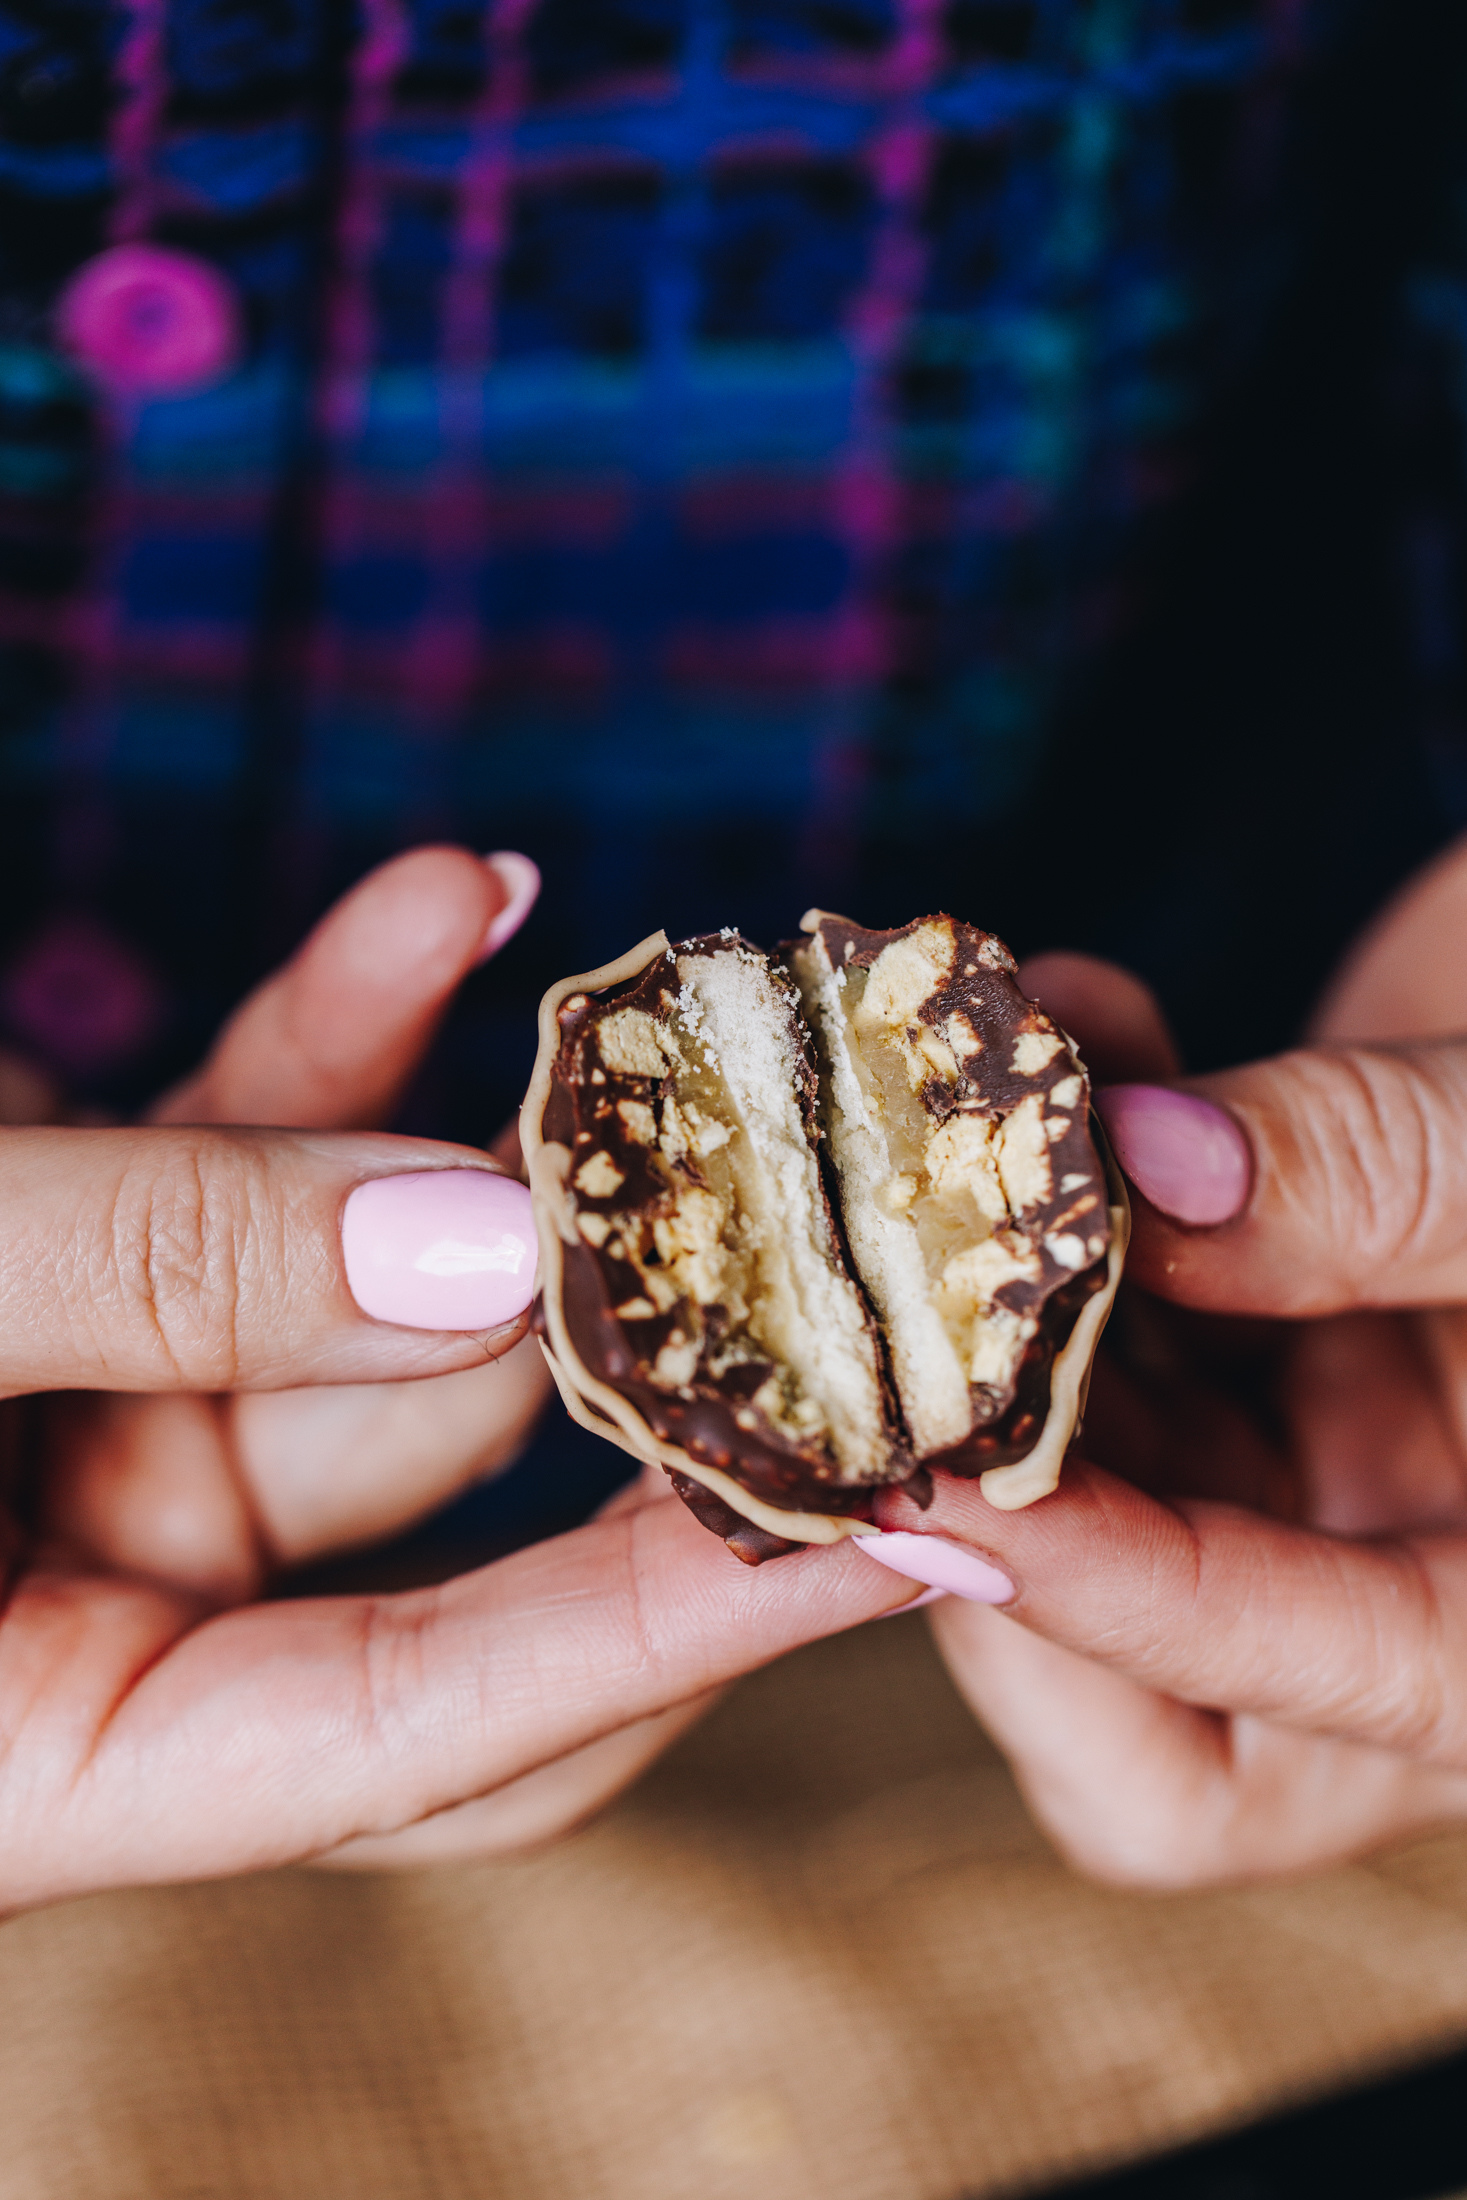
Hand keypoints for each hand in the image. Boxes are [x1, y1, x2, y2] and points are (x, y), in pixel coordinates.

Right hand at [0, 848, 920, 1910]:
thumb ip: (148, 1279)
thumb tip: (488, 1245)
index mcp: (53, 1755)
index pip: (422, 1728)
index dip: (669, 1632)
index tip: (916, 1535)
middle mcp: (99, 1616)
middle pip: (431, 1517)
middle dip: (603, 1351)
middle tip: (812, 1225)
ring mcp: (92, 1439)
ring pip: (356, 1313)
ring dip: (478, 1152)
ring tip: (628, 1001)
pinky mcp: (65, 1279)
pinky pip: (229, 1170)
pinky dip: (323, 1040)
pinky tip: (444, 897)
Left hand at [871, 833, 1466, 1885]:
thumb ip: (1392, 1180)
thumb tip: (1147, 1175)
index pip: (1298, 1676)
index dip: (1112, 1600)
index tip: (941, 1495)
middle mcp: (1416, 1563)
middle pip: (1148, 1658)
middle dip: (1018, 1481)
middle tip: (915, 1333)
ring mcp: (1335, 1449)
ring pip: (1104, 1452)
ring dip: (1020, 1283)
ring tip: (984, 1102)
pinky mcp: (1279, 1330)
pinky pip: (1127, 1298)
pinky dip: (1087, 1163)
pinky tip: (1086, 1003)